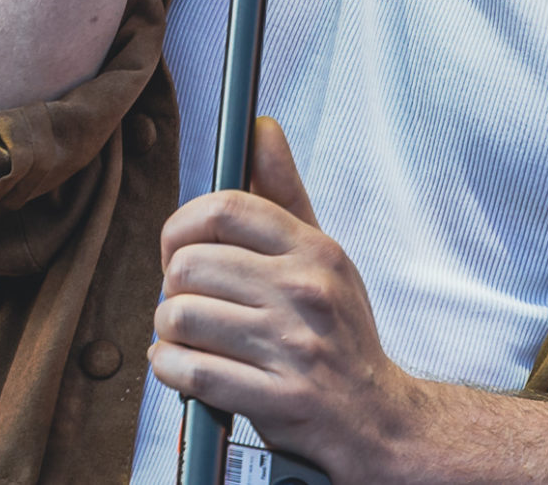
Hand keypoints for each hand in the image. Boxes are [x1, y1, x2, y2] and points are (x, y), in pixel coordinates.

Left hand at [148, 118, 428, 479]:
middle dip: (173, 288)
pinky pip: (190, 371)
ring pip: (181, 317)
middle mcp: (306, 292)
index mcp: (314, 250)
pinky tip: (183, 367)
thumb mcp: (323, 256)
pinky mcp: (278, 399)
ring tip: (188, 337)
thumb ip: (285, 193)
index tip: (178, 248)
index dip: (181, 226)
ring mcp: (293, 347)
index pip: (225, 208)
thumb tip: (261, 127)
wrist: (379, 420)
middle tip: (188, 303)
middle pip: (189, 265)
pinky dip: (170, 370)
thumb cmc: (339, 332)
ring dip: (169, 332)